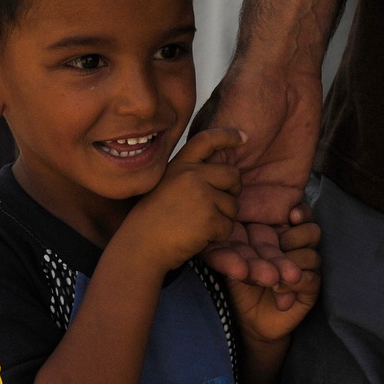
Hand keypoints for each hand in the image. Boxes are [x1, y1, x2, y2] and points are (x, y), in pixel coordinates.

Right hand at [122, 128, 243, 271]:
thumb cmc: (152, 221)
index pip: (206, 140)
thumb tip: (221, 173)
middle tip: (216, 206)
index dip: (227, 136)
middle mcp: (191, 175)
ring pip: (233, 205)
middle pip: (233, 175)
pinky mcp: (209, 218)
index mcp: (179, 166)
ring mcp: (201, 195)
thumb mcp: (165, 186)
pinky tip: (198, 237)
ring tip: (197, 225)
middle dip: (232, 192)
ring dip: (222, 219)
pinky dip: (218, 236)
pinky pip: (229, 226)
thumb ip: (188, 176)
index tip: (244, 137)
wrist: (139, 247)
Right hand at [191, 60, 321, 286]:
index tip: (233, 271)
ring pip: (264, 243)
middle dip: (252, 265)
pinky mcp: (286, 198)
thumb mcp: (221, 133)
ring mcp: (260, 200)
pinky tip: (296, 270)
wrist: (283, 81)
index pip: (212, 229)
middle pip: (240, 243)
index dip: (222, 253)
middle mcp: (233, 199)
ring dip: (273, 264)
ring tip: (284, 281)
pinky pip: (286, 232)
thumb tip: (199, 200)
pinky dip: (290, 251)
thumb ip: (213, 166)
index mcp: (210, 189)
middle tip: (265, 282)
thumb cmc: (245, 99)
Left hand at [227, 209, 321, 335]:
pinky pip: (312, 280)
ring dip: (292, 263)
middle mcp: (296, 249)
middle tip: (280, 244)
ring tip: (273, 277)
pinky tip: (277, 288)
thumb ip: (234, 235)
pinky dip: (294, 283)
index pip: (301, 216)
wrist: (245, 320)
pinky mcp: (310, 289)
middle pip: (312, 232)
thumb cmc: (234, 283)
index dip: (301, 213)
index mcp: (280, 234)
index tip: (292, 216)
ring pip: (312, 256)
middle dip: (296, 237)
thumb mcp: (229, 256)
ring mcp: (306, 269)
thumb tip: (236, 208)